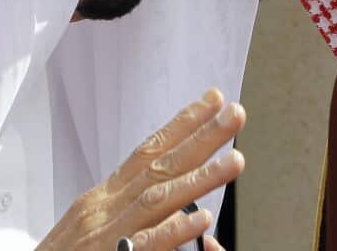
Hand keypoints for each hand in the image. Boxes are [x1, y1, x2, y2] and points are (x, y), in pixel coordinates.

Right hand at [36, 88, 244, 250]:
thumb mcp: (102, 236)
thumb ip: (148, 227)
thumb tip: (199, 223)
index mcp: (104, 198)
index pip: (148, 151)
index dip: (182, 124)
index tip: (214, 100)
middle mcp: (104, 208)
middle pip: (159, 164)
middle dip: (201, 137)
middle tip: (234, 113)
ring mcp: (104, 235)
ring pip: (158, 200)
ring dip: (199, 179)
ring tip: (235, 162)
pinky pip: (143, 246)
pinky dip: (173, 232)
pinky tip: (202, 219)